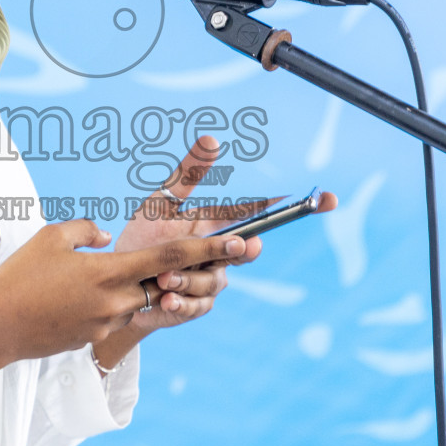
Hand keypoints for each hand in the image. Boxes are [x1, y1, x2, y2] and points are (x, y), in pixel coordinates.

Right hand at [0, 218, 249, 370]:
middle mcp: (117, 301)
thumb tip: (107, 237)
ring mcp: (107, 323)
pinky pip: (113, 312)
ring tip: (94, 274)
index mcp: (111, 272)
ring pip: (137, 296)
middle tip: (218, 255)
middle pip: (163, 280)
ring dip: (135, 284)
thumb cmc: (19, 278)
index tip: (240, 243)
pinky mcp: (94, 337)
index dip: (210, 249)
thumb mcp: (52, 238)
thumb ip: (88, 231)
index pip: (173, 257)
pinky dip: (107, 299)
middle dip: (189, 270)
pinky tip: (69, 294)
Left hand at [113, 135, 338, 334]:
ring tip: (163, 277)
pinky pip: (196, 306)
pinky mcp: (193, 307)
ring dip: (190, 279)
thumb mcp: (161, 202)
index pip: (263, 214)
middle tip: (238, 246)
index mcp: (218, 226)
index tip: (328, 199)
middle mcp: (220, 254)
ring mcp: (210, 281)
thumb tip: (212, 138)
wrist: (117, 282)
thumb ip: (187, 175)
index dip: (297, 207)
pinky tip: (163, 299)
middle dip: (244, 251)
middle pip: (247, 251)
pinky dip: (180, 303)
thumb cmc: (143, 239)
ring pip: (216, 281)